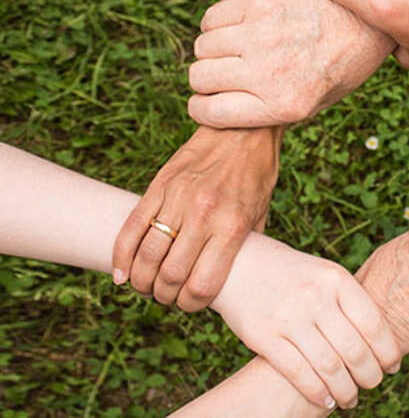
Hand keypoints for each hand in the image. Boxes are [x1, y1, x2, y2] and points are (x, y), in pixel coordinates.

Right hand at [112, 126, 279, 310]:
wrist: (243, 129)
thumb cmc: (257, 175)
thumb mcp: (261, 215)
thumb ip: (244, 248)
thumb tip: (232, 280)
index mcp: (232, 226)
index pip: (202, 285)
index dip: (191, 305)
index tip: (190, 305)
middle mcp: (203, 214)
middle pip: (170, 275)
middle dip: (165, 296)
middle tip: (167, 296)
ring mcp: (178, 198)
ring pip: (147, 255)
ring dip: (142, 280)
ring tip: (146, 286)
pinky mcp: (159, 185)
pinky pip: (132, 226)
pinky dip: (121, 255)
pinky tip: (122, 273)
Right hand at [187, 0, 393, 128]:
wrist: (366, 22)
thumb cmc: (339, 67)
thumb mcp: (313, 105)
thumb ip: (270, 111)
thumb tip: (223, 111)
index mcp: (283, 105)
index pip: (210, 112)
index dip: (201, 109)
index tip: (205, 103)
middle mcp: (269, 72)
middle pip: (200, 77)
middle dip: (205, 80)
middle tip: (222, 75)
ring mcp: (263, 35)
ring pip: (203, 46)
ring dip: (211, 51)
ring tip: (232, 51)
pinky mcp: (261, 3)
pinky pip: (212, 18)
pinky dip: (215, 25)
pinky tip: (235, 29)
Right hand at [211, 233, 401, 409]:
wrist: (239, 262)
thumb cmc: (291, 273)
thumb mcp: (324, 274)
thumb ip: (349, 301)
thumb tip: (381, 341)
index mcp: (336, 278)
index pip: (374, 325)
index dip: (388, 352)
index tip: (392, 367)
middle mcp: (315, 296)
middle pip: (355, 350)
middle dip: (370, 376)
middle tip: (372, 385)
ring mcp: (289, 316)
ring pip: (330, 367)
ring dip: (346, 391)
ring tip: (351, 398)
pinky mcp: (264, 336)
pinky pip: (299, 373)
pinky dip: (318, 393)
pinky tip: (326, 400)